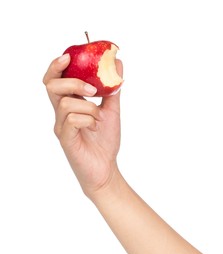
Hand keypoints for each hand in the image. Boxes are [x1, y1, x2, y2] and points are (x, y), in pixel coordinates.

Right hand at [43, 54, 122, 196]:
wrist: (106, 167)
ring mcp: (61, 126)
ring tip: (98, 118)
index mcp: (70, 104)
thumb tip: (118, 63)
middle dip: (74, 83)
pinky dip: (88, 120)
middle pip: (52, 86)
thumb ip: (112, 88)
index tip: (69, 56)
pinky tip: (94, 128)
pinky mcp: (65, 139)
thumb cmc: (105, 140)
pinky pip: (71, 120)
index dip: (57, 66)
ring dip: (88, 107)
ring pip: (65, 103)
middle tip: (93, 90)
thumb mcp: (111, 110)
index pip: (55, 80)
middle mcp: (61, 114)